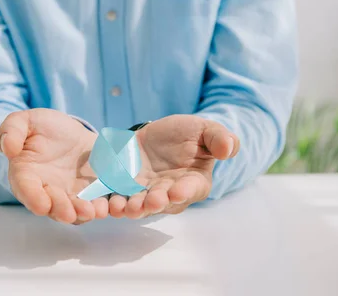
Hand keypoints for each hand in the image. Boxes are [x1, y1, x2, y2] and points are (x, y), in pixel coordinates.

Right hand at [0, 109, 107, 223]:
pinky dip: (101, 206)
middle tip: (70, 213)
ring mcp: (69, 194)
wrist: (68, 132)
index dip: (33, 198)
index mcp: (26, 175)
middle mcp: (47, 191)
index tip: (41, 206)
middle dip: (61, 210)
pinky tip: (106, 205)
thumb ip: (11, 130)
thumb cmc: (41, 127)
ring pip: (74, 210)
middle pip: (52, 206)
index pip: (26, 189)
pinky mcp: (90, 193)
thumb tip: (7, 147)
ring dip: (82, 213)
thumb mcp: (24, 121)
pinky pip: (95, 203)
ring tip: (92, 211)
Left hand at [108, 115, 239, 217]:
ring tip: (125, 207)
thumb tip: (229, 148)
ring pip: (140, 206)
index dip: (184, 191)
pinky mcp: (126, 190)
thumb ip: (218, 138)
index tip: (176, 191)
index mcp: (194, 182)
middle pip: (164, 202)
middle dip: (156, 203)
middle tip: (150, 201)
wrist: (156, 133)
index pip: (192, 189)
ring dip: (133, 208)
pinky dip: (113, 204)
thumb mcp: (204, 130)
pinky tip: (107, 204)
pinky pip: (119, 200)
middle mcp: (171, 194)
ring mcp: (147, 194)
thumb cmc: (187, 134)